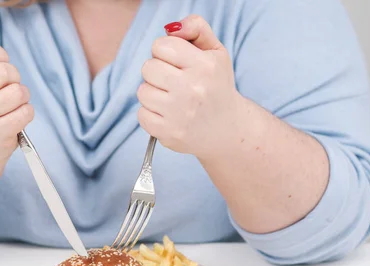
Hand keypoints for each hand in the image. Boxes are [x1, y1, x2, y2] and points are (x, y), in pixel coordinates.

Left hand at [137, 15, 241, 157]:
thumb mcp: (215, 52)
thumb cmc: (216, 86)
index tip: (175, 62)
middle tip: (172, 81)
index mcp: (205, 65)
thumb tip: (171, 28)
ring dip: (152, 93)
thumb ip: (196, 28)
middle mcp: (193, 88)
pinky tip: (167, 114)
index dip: (164, 52)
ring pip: (142, 91)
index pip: (161, 46)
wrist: (227, 128)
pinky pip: (141, 115)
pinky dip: (150, 114)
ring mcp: (180, 113)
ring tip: (170, 99)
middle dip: (157, 72)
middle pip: (148, 67)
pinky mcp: (169, 133)